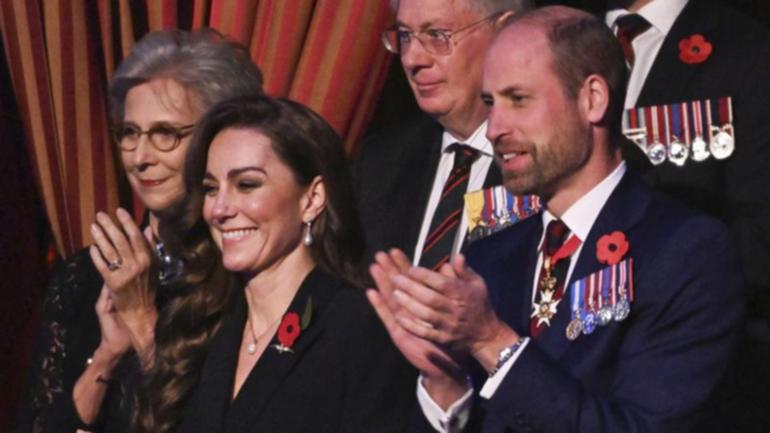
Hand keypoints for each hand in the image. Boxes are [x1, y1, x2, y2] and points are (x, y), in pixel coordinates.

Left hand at [89, 208, 157, 359]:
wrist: (140, 314)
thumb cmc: (147, 289)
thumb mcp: (153, 267)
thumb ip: (149, 247)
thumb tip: (147, 229)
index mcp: (148, 260)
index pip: (136, 236)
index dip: (127, 222)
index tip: (119, 210)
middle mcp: (137, 266)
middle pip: (121, 241)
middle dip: (110, 226)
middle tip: (101, 214)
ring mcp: (124, 274)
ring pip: (110, 251)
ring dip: (100, 237)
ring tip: (94, 226)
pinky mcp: (113, 284)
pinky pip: (102, 266)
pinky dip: (96, 256)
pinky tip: (92, 247)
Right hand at [366, 250, 465, 380]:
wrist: (447, 364)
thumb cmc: (452, 336)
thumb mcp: (455, 309)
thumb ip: (452, 286)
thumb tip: (448, 265)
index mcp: (423, 302)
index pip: (412, 279)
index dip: (403, 265)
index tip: (395, 251)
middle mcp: (410, 308)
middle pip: (398, 285)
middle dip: (390, 269)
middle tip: (380, 253)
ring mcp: (403, 320)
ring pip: (391, 297)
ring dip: (382, 282)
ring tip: (374, 266)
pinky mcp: (398, 332)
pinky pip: (387, 317)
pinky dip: (379, 305)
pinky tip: (370, 292)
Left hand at [388, 254, 516, 366]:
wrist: (486, 335)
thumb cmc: (479, 305)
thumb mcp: (477, 284)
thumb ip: (464, 270)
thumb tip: (456, 256)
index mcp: (462, 294)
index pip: (442, 283)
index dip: (425, 275)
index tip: (411, 268)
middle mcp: (454, 309)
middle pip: (430, 298)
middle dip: (411, 287)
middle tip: (395, 277)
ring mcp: (448, 325)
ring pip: (425, 314)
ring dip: (408, 304)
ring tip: (394, 293)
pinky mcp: (443, 339)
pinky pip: (425, 332)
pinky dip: (411, 325)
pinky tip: (398, 317)